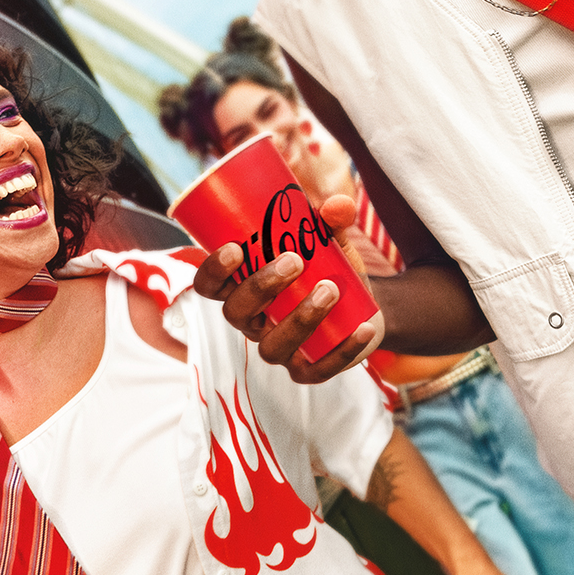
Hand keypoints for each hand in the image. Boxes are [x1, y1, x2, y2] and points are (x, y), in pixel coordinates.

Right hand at [192, 195, 384, 382]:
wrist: (361, 306)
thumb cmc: (327, 269)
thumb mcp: (328, 242)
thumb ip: (331, 221)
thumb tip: (339, 205)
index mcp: (243, 290)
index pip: (210, 287)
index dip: (214, 271)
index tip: (235, 248)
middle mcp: (253, 323)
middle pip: (237, 313)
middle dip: (261, 286)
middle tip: (294, 260)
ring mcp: (279, 349)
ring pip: (273, 346)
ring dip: (300, 318)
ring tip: (329, 289)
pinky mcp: (307, 370)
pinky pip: (318, 369)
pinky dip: (341, 351)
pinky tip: (363, 330)